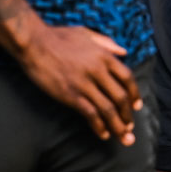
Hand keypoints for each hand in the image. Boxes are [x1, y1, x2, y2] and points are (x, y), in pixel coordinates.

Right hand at [16, 24, 137, 144]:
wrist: (33, 42)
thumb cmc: (57, 36)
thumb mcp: (86, 33)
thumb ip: (106, 42)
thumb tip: (124, 51)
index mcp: (103, 55)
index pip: (127, 78)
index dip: (134, 94)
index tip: (137, 106)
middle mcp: (97, 70)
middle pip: (120, 97)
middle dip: (128, 115)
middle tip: (130, 128)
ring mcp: (84, 84)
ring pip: (108, 109)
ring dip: (118, 126)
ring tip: (123, 137)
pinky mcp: (70, 94)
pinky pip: (90, 114)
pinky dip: (99, 126)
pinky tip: (103, 134)